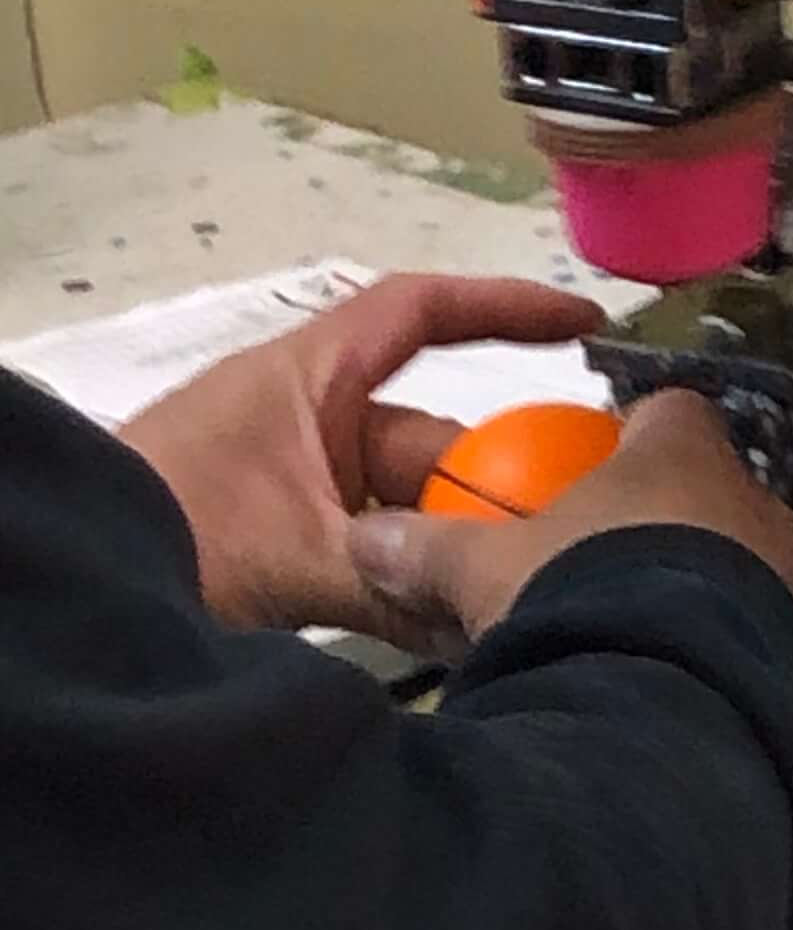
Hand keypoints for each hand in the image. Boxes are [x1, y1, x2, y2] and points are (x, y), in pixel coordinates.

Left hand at [118, 272, 605, 636]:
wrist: (72, 582)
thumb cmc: (164, 531)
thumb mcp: (294, 557)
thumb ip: (400, 585)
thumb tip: (491, 614)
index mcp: (310, 378)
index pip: (422, 314)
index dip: (506, 308)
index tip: (583, 325)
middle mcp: (311, 418)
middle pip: (433, 437)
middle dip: (491, 486)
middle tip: (556, 534)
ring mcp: (298, 478)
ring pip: (409, 501)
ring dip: (451, 545)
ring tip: (512, 591)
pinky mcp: (286, 535)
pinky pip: (375, 546)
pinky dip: (412, 578)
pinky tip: (454, 621)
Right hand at [353, 389, 792, 648]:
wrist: (667, 695)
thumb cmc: (577, 592)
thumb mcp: (486, 568)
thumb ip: (429, 547)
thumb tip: (366, 540)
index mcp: (681, 448)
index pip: (668, 410)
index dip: (629, 432)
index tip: (591, 465)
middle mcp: (750, 495)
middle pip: (704, 484)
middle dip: (658, 513)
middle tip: (598, 555)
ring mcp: (781, 568)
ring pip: (733, 554)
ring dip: (688, 576)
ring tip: (628, 619)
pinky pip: (749, 618)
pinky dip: (710, 632)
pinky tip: (664, 666)